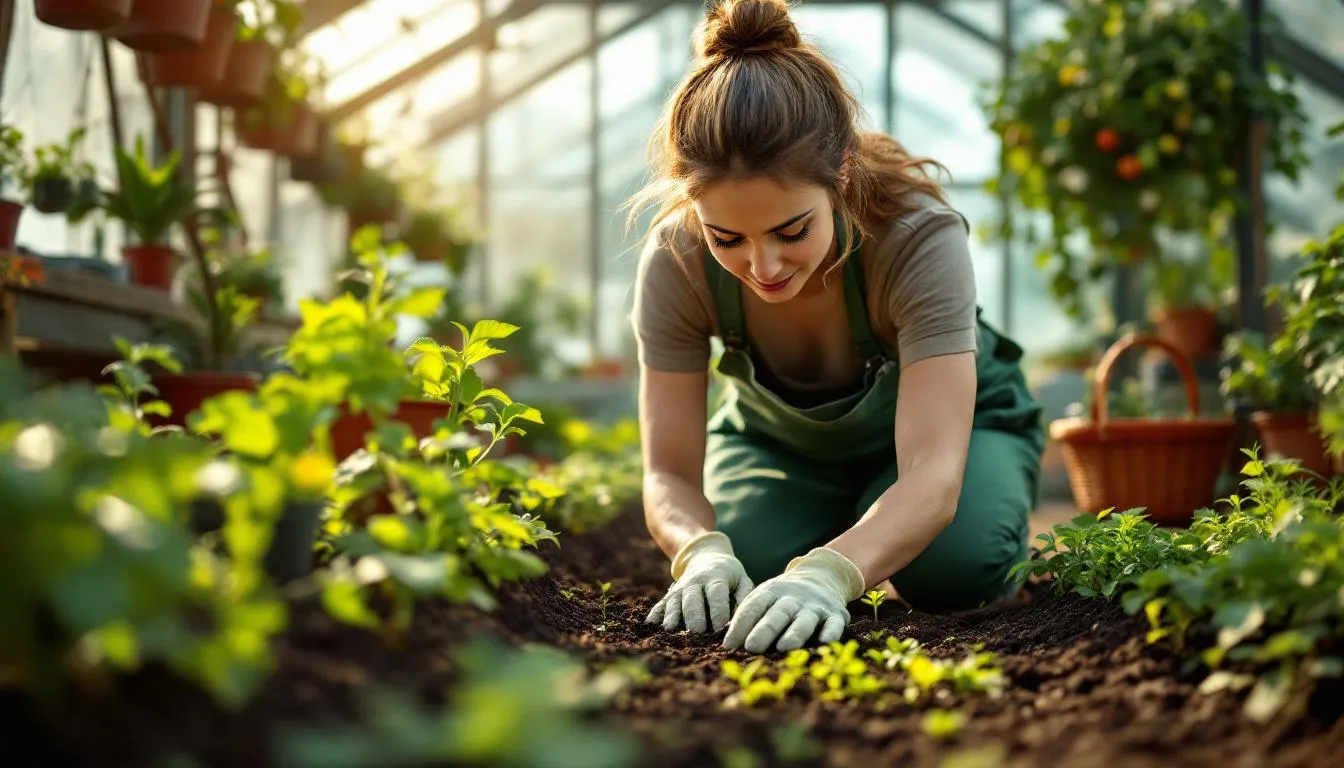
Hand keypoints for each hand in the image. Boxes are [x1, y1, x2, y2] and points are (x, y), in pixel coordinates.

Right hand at [646, 531, 752, 633]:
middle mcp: (695, 582)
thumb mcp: (742, 578)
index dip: (718, 611)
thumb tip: (746, 618)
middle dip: (694, 617)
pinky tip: (650, 626)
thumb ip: (745, 596)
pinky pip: (661, 605)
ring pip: (675, 603)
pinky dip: (655, 615)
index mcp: (716, 577)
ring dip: (672, 617)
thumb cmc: (729, 574)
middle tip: (697, 634)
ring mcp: (680, 588)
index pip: (716, 593)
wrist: (704, 555)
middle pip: (692, 600)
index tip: (720, 628)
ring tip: (671, 631)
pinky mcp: (670, 595)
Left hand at [722, 547, 865, 653]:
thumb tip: (726, 644)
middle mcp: (792, 598)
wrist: (820, 577)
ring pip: (804, 620)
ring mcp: (814, 606)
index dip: (740, 625)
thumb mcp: (764, 599)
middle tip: (751, 647)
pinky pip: (833, 624)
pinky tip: (824, 643)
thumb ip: (746, 619)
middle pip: (777, 614)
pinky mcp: (835, 615)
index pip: (753, 606)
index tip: (728, 645)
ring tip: (784, 647)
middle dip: (764, 630)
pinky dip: (830, 633)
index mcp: (770, 592)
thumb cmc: (782, 599)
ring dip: (794, 633)